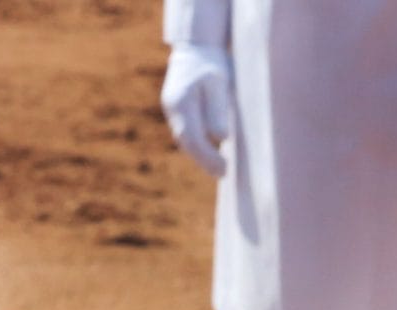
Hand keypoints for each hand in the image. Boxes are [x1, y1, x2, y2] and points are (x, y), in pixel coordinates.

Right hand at [161, 45, 235, 178]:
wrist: (196, 48)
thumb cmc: (213, 64)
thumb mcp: (219, 82)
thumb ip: (218, 108)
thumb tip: (221, 137)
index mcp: (182, 102)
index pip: (193, 138)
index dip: (208, 157)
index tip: (225, 169)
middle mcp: (172, 108)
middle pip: (186, 143)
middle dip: (204, 161)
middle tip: (223, 174)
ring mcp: (172, 109)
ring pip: (184, 139)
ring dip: (200, 156)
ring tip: (219, 169)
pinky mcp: (176, 110)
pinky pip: (185, 132)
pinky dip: (197, 146)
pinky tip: (212, 154)